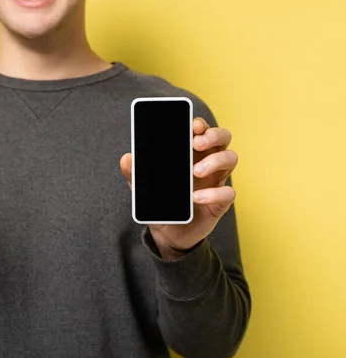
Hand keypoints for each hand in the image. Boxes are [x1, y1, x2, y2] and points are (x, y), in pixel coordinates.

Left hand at [120, 117, 237, 259]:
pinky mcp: (220, 202)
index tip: (193, 125)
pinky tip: (196, 198)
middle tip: (196, 143)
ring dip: (215, 160)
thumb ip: (135, 173)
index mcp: (190, 153)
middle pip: (223, 137)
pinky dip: (213, 193)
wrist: (167, 233)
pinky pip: (228, 192)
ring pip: (231, 158)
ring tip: (195, 171)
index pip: (201, 130)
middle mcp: (207, 162)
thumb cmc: (159, 202)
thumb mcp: (143, 188)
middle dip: (213, 135)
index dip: (200, 124)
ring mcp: (216, 181)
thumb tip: (126, 158)